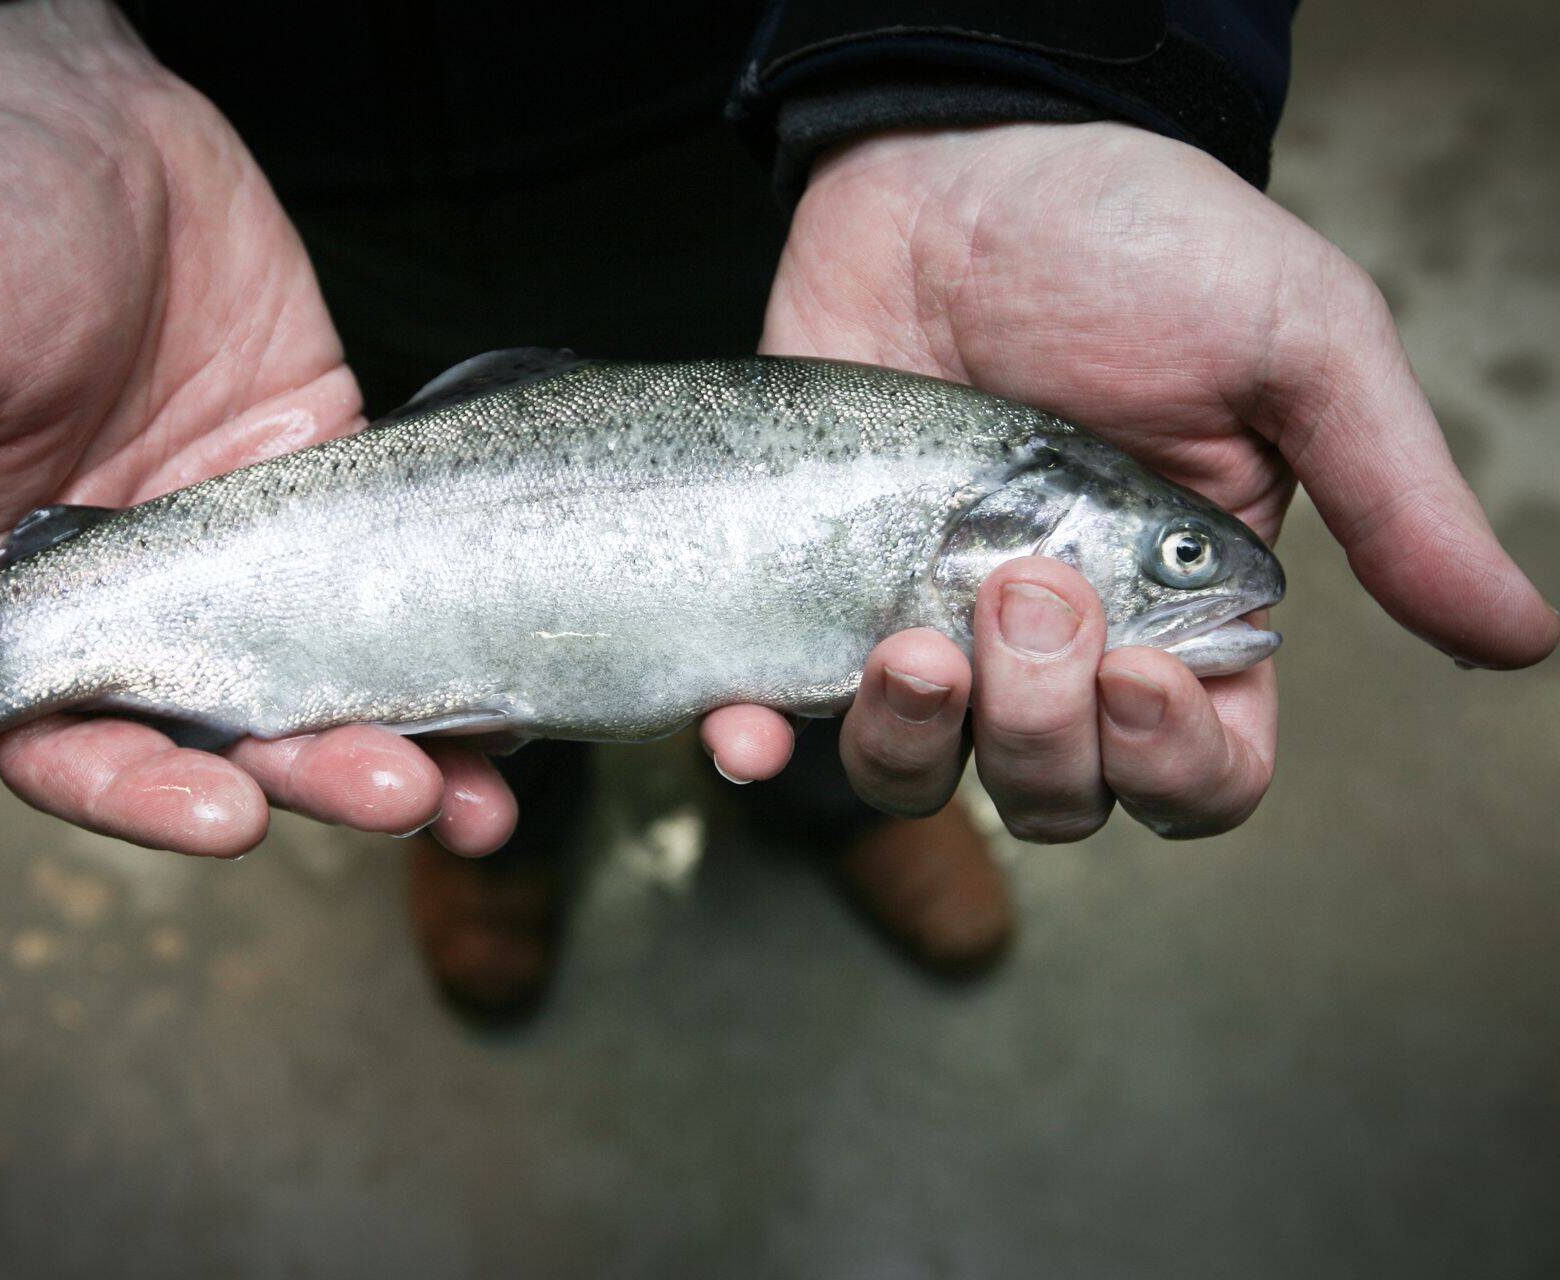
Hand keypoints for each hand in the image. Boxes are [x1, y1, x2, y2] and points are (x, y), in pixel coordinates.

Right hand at [0, 0, 514, 857]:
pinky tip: (510, 698)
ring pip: (325, 673)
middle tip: (394, 792)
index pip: (75, 743)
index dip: (148, 795)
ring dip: (401, 740)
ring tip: (473, 797)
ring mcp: (241, 544)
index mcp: (14, 603)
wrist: (65, 101)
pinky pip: (396, 574)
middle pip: (226, 729)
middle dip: (310, 775)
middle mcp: (137, 595)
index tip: (227, 817)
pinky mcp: (327, 478)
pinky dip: (450, 640)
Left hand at [703, 122, 1556, 839]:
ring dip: (919, 743)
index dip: (1175, 763)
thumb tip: (1522, 639)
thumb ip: (1394, 496)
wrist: (957, 158)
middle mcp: (1057, 641)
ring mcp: (928, 619)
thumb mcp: (1297, 347)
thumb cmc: (1135, 237)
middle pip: (1062, 793)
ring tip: (911, 638)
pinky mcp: (818, 584)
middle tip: (1023, 587)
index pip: (1200, 772)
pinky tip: (743, 730)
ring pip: (925, 781)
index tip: (1144, 668)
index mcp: (1183, 608)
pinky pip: (784, 717)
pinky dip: (758, 745)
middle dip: (1043, 725)